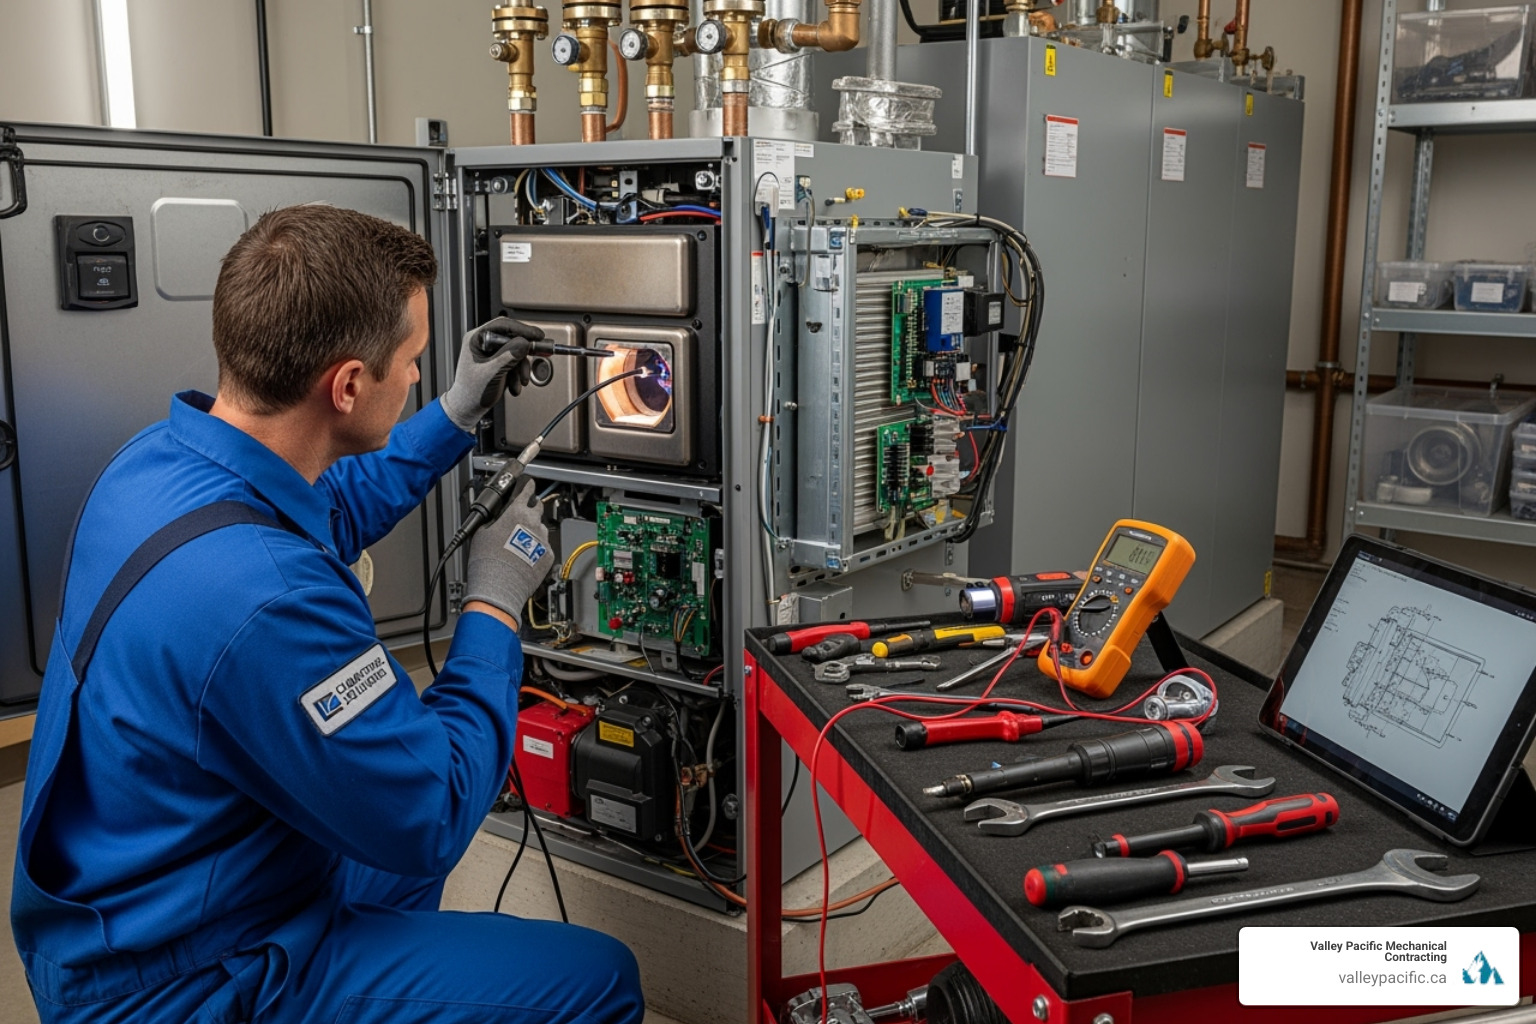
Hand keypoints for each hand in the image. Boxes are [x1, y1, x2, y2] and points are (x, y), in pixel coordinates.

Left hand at [440, 316, 545, 431]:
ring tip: (520, 381)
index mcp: (477, 339)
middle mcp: (485, 343)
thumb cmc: (471, 392)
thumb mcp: (491, 372)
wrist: (468, 409)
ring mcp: (493, 353)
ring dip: (522, 368)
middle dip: (524, 352)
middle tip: (539, 354)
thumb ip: (508, 356)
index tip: (537, 335)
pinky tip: (515, 385)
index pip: (502, 326)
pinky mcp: (500, 363)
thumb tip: (524, 343)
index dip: (522, 329)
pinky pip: (516, 362)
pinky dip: (519, 374)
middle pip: (513, 338)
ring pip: (517, 352)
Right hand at [461, 477, 554, 621]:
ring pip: (540, 528)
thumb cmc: (488, 561)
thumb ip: (493, 518)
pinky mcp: (548, 555)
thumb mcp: (481, 532)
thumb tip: (495, 514)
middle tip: (521, 515)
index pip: (527, 490)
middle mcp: (533, 523)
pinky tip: (524, 556)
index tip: (528, 484)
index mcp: (516, 512)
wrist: (499, 586)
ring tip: (518, 543)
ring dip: (532, 531)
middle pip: (538, 507)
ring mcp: (543, 539)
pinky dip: (536, 548)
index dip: (527, 486)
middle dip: (531, 508)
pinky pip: (544, 546)